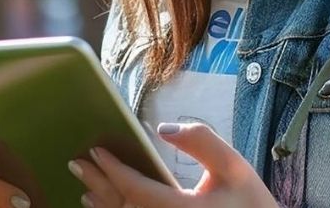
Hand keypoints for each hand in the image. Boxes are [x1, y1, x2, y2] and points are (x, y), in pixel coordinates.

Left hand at [69, 122, 278, 207]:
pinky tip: (105, 207)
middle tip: (77, 163)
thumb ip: (203, 143)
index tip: (97, 151)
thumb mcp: (236, 169)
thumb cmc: (252, 206)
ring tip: (86, 186)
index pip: (137, 190)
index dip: (113, 170)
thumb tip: (163, 129)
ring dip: (103, 205)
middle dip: (98, 184)